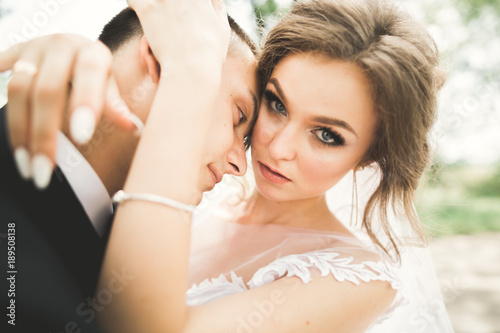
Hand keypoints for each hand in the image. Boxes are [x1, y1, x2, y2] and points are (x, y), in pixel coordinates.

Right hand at [0, 34, 139, 188]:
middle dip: (44, 134)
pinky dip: (0, 109)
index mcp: (92, 52)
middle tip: (45, 171)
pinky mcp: (12, 54)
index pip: (89, 74)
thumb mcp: (109, 86)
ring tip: (26, 167)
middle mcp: (61, 44)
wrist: (69, 46)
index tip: (82, 138)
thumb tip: (134, 128)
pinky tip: (5, 138)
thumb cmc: (95, 74)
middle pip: (46, 91)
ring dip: (19, 132)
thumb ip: (116, 106)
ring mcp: (33, 48)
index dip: (85, 103)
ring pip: (17, 90)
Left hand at [128, 0, 230, 74]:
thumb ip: (217, 8)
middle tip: (165, 15)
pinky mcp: (147, 8)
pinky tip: (141, 14)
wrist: (192, 68)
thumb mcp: (222, 29)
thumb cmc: (209, 54)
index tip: (179, 10)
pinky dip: (135, 5)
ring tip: (153, 13)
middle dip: (165, 3)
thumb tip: (214, 0)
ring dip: (151, 4)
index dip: (182, 3)